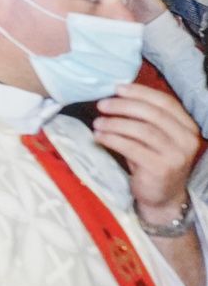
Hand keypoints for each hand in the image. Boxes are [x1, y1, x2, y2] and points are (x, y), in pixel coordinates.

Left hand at [91, 82, 199, 222]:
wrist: (162, 197)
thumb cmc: (152, 161)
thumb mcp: (153, 137)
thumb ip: (143, 118)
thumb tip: (115, 95)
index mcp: (188, 127)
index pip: (166, 102)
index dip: (140, 92)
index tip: (117, 88)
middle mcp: (186, 140)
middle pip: (152, 114)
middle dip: (123, 106)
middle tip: (102, 104)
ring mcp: (176, 155)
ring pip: (141, 130)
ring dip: (115, 123)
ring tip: (97, 122)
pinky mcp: (160, 168)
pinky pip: (132, 148)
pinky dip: (112, 139)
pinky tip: (99, 136)